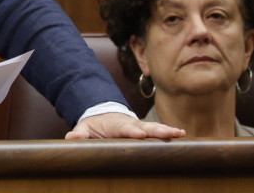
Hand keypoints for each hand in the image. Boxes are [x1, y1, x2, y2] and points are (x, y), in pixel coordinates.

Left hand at [65, 112, 184, 138]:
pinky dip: (169, 133)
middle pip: (145, 127)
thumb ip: (79, 133)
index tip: (139, 134)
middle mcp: (131, 125)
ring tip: (180, 133)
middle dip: (157, 130)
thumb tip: (71, 137)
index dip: (132, 131)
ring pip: (155, 129)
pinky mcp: (146, 132)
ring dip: (167, 131)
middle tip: (170, 133)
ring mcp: (140, 127)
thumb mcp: (84, 128)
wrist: (103, 117)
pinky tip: (182, 135)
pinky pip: (159, 133)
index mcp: (116, 125)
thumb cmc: (94, 126)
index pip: (125, 128)